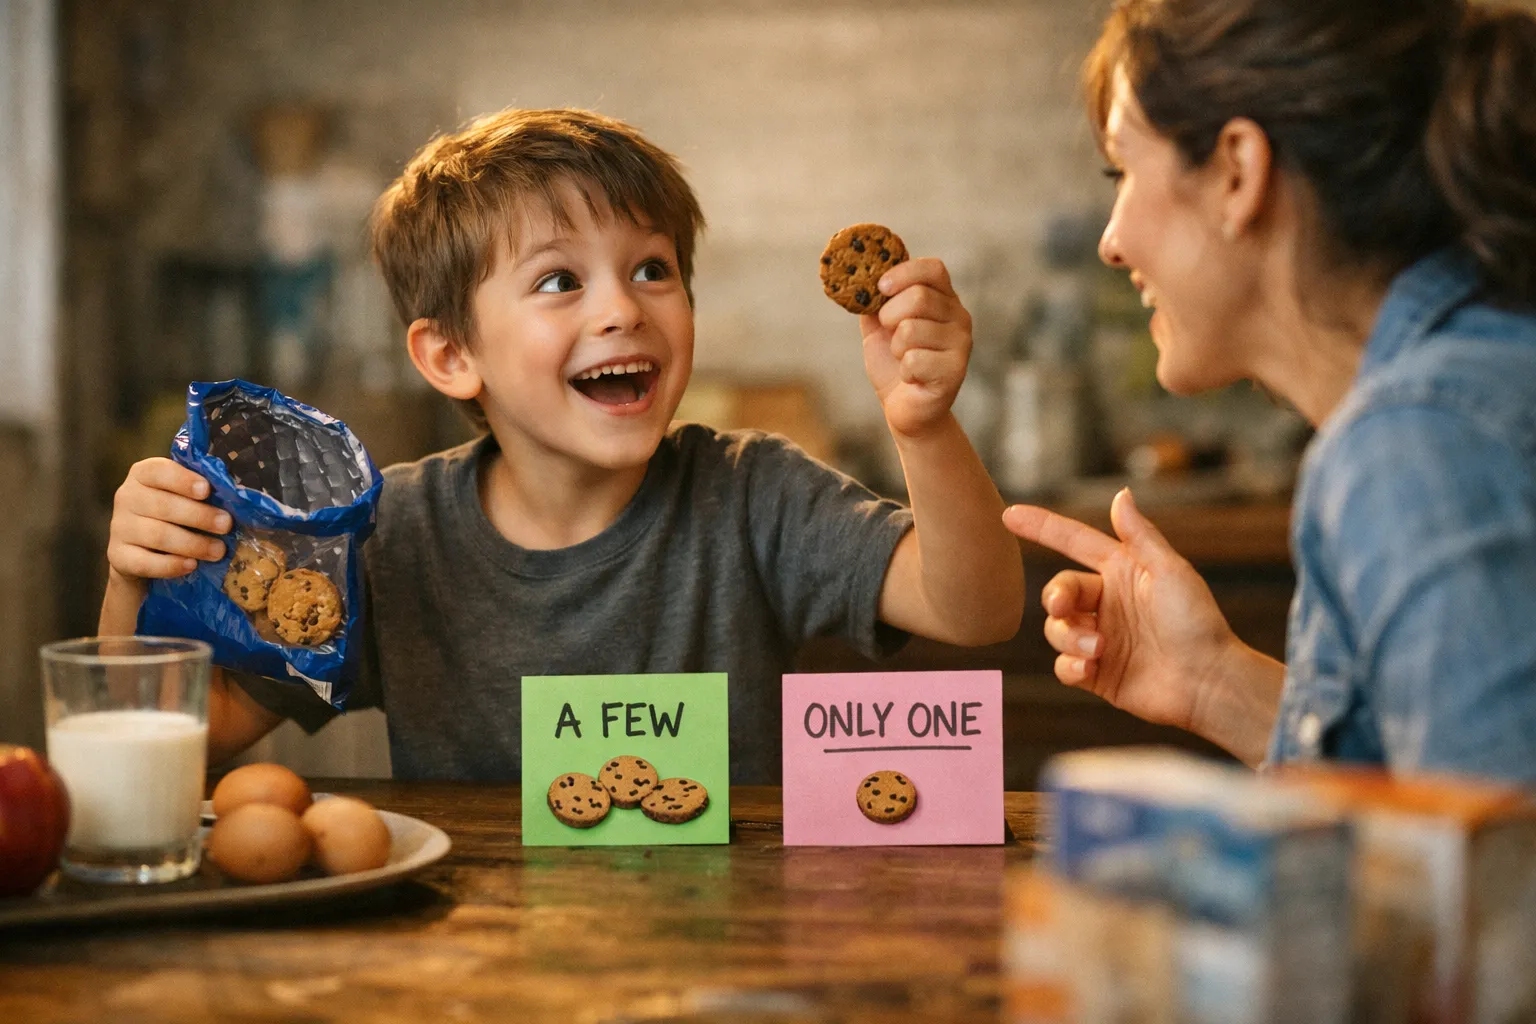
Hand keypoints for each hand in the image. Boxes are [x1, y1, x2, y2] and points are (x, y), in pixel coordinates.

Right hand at [107, 458, 230, 590]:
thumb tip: (238, 495)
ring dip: (193, 543)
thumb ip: (202, 491)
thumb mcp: (184, 497)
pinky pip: (145, 562)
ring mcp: (119, 527)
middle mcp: (126, 497)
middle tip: (226, 525)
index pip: (158, 471)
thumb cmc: (174, 515)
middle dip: (199, 516)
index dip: (182, 480)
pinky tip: (191, 565)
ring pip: (157, 535)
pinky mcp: (118, 556)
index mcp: (143, 475)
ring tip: (218, 551)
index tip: (206, 490)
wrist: (141, 551)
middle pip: (163, 505)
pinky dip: (170, 565)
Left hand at [860, 257, 971, 438]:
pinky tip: (912, 378)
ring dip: (895, 348)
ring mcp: (961, 344)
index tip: (881, 287)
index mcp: (944, 299)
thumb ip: (875, 301)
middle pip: (918, 297)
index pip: (933, 268)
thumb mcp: (879, 327)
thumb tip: (861, 277)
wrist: (905, 408)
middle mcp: (959, 317)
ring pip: (911, 329)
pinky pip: (914, 360)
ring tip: (904, 359)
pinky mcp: (955, 371)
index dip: (904, 272)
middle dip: (889, 315)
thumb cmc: (894, 364)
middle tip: (889, 333)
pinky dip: (903, 370)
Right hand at [1002, 488, 1239, 732]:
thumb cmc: (1197, 622)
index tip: (1009, 515)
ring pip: (1057, 629)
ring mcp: (1100, 639)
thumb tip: (1120, 494)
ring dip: (1069, 636)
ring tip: (1098, 648)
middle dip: (1055, 596)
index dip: (1042, 527)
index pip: (1073, 542)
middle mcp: (1107, 603)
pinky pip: (1064, 666)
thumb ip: (1140, 535)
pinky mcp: (1098, 673)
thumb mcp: (1169, 571)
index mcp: (1121, 572)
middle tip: (1064, 607)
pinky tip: (1090, 668)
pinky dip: (1070, 666)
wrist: (1208, 682)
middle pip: (1058, 590)